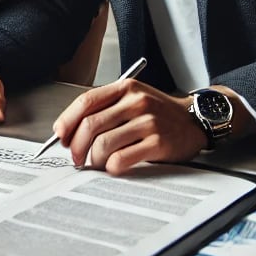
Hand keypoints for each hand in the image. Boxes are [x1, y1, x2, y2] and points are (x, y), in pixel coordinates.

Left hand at [50, 78, 207, 175]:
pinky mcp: (158, 143)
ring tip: (98, 163)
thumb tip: (70, 132)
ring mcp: (148, 122)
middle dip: (77, 146)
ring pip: (103, 143)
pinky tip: (114, 167)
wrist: (194, 121)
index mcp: (126, 88)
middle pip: (90, 125)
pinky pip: (122, 158)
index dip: (67, 121)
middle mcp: (136, 102)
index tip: (60, 137)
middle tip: (76, 158)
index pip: (86, 102)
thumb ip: (106, 110)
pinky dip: (112, 167)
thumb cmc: (159, 113)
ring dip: (94, 159)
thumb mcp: (133, 99)